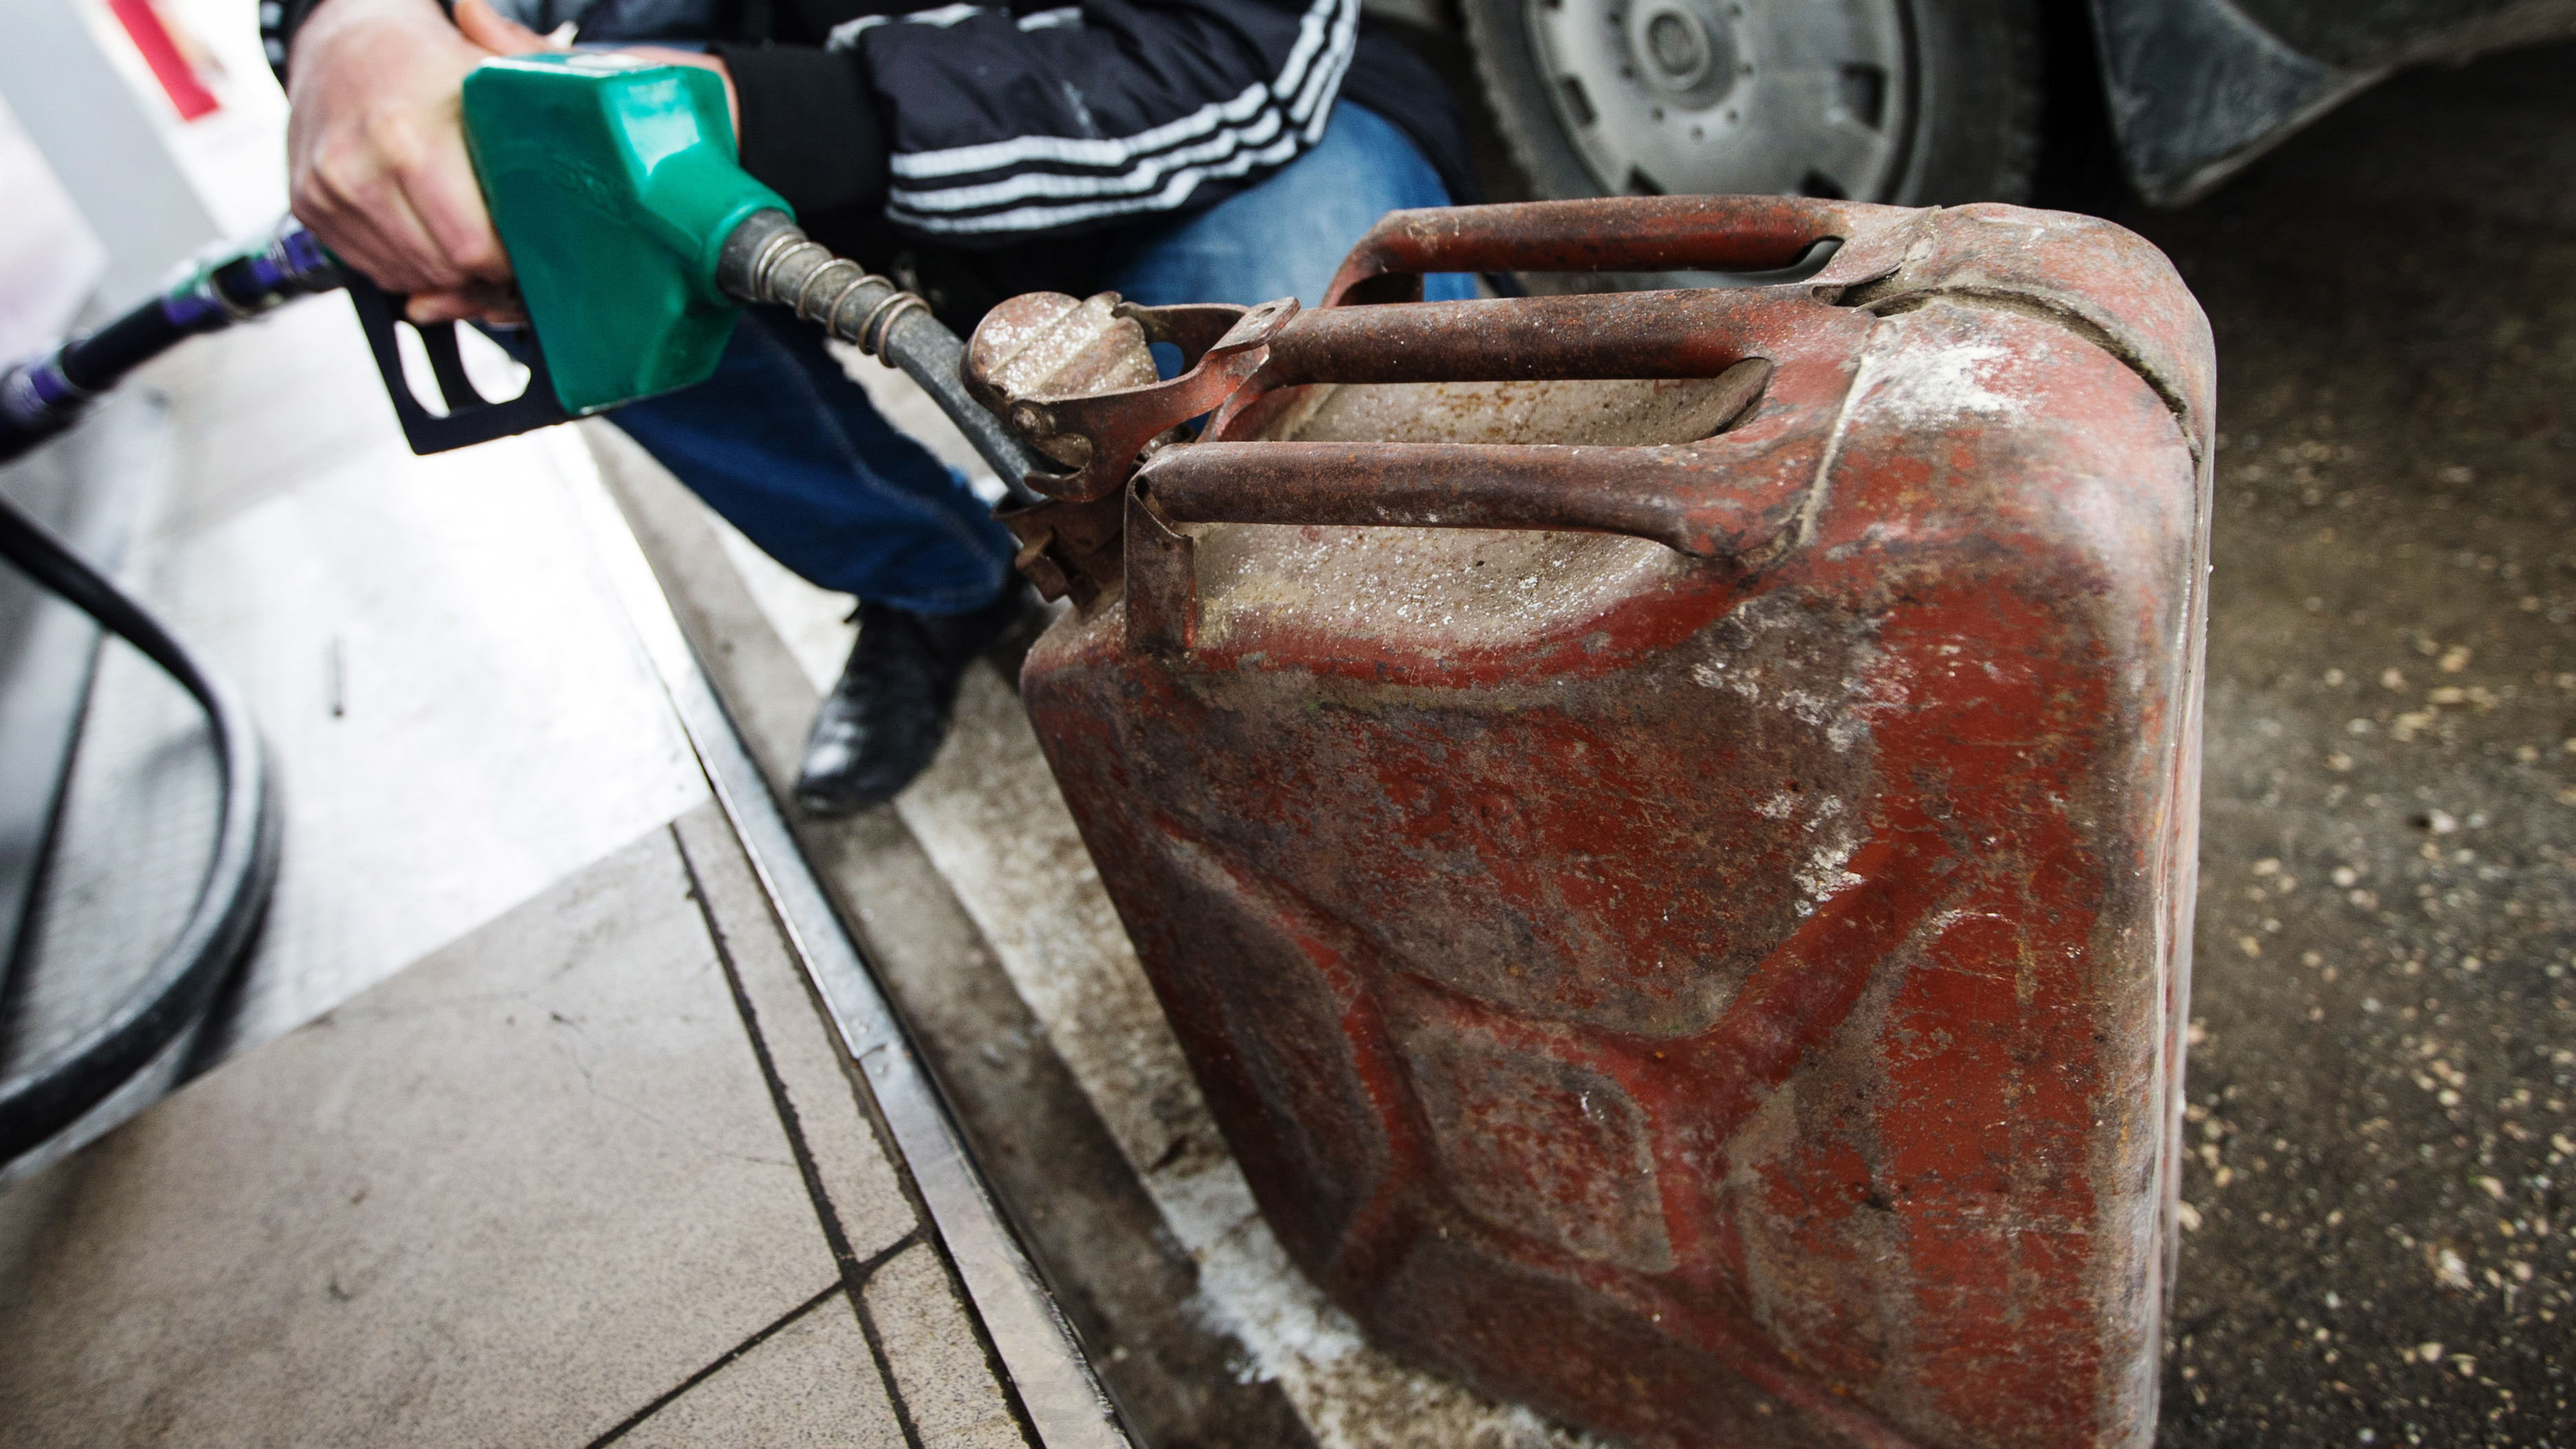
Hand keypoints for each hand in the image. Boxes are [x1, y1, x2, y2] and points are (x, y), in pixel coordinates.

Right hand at [287, 0, 734, 325]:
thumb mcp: (489, 70)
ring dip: (450, 275)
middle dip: (490, 273)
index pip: (477, 247)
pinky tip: (434, 237)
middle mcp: (360, 168)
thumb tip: (619, 118)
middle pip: (447, 269)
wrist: (338, 40)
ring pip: (409, 275)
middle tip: (517, 255)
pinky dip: (410, 264)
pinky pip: (374, 267)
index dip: (519, 259)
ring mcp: (329, 191)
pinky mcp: (311, 207)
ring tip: (479, 247)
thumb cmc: (426, 59)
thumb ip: (546, 96)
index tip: (541, 250)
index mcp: (409, 136)